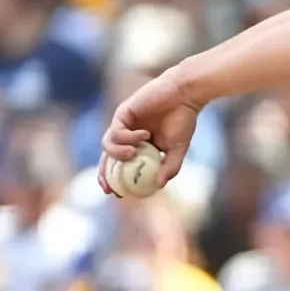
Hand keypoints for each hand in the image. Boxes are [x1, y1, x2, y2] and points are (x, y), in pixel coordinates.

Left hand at [100, 72, 197, 195]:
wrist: (184, 96)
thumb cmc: (183, 120)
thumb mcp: (178, 149)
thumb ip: (169, 167)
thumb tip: (158, 186)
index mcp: (141, 146)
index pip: (122, 166)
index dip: (116, 180)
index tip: (118, 194)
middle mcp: (128, 136)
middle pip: (107, 158)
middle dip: (105, 173)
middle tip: (109, 186)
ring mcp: (124, 125)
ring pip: (108, 145)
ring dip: (119, 153)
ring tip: (134, 153)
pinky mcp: (122, 114)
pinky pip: (116, 131)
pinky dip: (127, 137)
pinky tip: (144, 135)